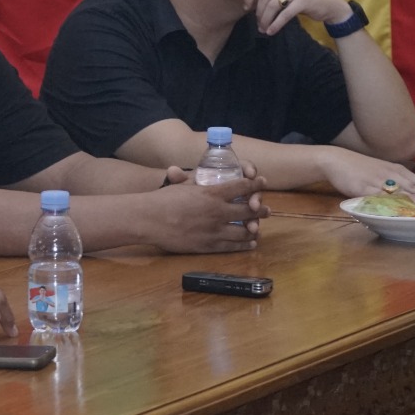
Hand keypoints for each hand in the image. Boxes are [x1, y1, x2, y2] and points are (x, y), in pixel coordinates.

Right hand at [148, 174, 268, 252]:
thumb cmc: (161, 200)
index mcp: (211, 193)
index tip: (262, 182)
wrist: (148, 220)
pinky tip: (250, 243)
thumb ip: (188, 179)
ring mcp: (215, 230)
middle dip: (260, 209)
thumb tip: (180, 169)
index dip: (255, 183)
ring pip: (244, 231)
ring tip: (259, 227)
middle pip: (248, 210)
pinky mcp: (209, 245)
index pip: (241, 187)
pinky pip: (232, 246)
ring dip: (255, 228)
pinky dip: (244, 244)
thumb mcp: (179, 185)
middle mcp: (217, 212)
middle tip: (267, 209)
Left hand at [244, 0, 349, 36]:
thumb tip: (250, 2)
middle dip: (258, 12)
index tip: (246, 7)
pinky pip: (284, 14)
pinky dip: (276, 24)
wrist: (329, 3)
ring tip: (264, 29)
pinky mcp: (303, 0)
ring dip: (265, 20)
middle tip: (258, 23)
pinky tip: (271, 31)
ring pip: (272, 6)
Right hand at [315, 147, 414, 204]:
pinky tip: (404, 212)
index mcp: (399, 171)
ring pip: (405, 193)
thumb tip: (413, 194)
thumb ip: (396, 182)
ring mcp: (380, 181)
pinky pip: (383, 199)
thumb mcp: (381, 172)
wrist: (335, 159)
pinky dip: (395, 205)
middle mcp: (393, 175)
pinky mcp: (366, 188)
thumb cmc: (358, 167)